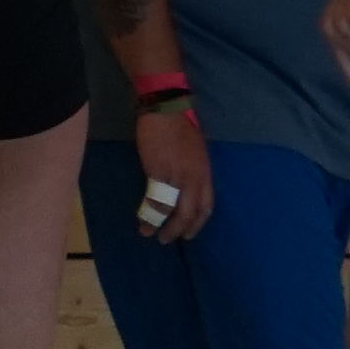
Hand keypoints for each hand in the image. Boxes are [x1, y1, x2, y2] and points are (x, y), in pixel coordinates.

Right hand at [131, 99, 213, 241]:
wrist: (165, 109)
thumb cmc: (180, 124)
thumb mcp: (196, 150)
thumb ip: (193, 169)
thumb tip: (185, 185)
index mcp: (205, 171)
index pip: (206, 205)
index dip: (198, 222)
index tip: (190, 232)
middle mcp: (194, 178)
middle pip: (190, 213)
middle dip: (180, 230)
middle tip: (170, 239)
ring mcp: (176, 177)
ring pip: (172, 211)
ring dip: (163, 227)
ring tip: (152, 234)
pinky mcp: (158, 173)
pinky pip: (155, 201)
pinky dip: (149, 215)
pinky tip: (143, 222)